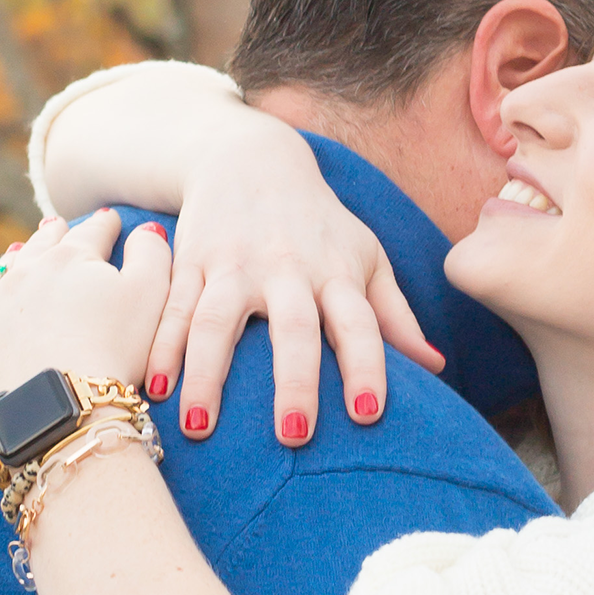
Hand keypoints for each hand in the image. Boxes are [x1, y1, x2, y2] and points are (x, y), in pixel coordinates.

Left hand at [0, 214, 171, 431]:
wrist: (58, 410)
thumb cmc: (113, 355)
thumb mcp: (151, 300)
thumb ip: (152, 257)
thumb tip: (146, 229)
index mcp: (71, 258)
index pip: (93, 233)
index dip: (105, 226)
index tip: (110, 220)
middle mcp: (22, 272)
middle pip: (40, 245)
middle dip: (52, 234)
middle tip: (56, 226)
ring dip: (9, 260)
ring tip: (14, 252)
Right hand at [147, 120, 444, 443]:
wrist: (250, 157)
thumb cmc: (318, 223)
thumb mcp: (365, 256)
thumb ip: (395, 315)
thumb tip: (436, 368)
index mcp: (336, 272)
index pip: (359, 324)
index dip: (366, 367)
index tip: (368, 414)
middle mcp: (286, 269)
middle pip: (293, 328)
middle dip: (295, 382)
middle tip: (294, 436)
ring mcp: (234, 265)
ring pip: (217, 322)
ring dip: (208, 375)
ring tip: (200, 428)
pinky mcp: (191, 262)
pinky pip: (174, 309)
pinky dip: (161, 347)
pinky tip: (156, 386)